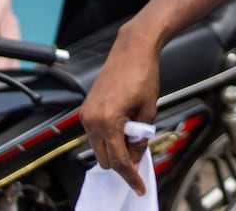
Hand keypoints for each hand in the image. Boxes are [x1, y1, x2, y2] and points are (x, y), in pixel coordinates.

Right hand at [80, 29, 160, 196]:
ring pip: (98, 148)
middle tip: (140, 148)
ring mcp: (86, 115)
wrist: (132, 50)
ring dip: (115, 148)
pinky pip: (95, 134)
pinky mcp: (85, 109)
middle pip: (104, 159)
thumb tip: (136, 157)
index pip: (119, 160)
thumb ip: (141, 138)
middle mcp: (91, 120)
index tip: (138, 186)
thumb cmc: (143, 74)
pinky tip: (124, 124)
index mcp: (108, 121)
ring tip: (134, 130)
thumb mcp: (149, 110)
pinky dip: (108, 136)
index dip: (130, 175)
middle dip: (123, 160)